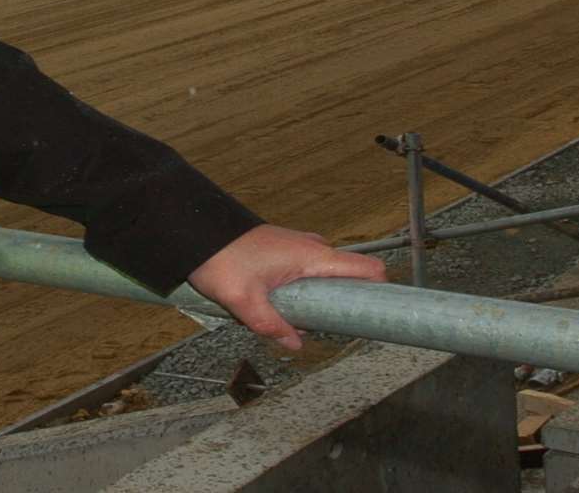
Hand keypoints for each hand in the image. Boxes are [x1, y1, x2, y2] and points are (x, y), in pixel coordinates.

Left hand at [185, 224, 386, 349]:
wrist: (196, 234)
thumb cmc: (220, 260)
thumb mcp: (245, 302)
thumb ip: (272, 325)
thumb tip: (296, 345)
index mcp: (313, 256)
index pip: (368, 269)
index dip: (382, 291)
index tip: (377, 316)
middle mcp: (312, 248)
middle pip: (348, 277)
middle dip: (342, 303)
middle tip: (326, 327)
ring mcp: (299, 246)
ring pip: (324, 277)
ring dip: (318, 298)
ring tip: (297, 319)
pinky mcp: (285, 250)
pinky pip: (306, 272)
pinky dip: (303, 289)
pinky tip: (281, 306)